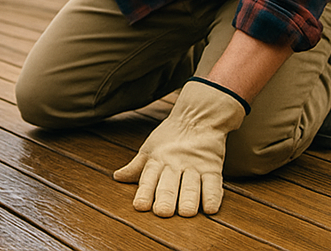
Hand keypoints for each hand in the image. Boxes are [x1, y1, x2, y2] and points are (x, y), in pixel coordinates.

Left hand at [113, 78, 247, 216]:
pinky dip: (212, 196)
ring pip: (191, 184)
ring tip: (186, 212)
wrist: (196, 117)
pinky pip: (213, 183)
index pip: (149, 177)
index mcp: (157, 160)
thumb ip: (136, 167)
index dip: (144, 192)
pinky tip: (210, 209)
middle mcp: (174, 163)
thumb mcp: (149, 149)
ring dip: (189, 198)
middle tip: (162, 212)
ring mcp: (194, 165)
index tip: (140, 207)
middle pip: (169, 183)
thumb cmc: (169, 138)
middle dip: (166, 197)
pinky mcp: (212, 167)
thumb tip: (117, 177)